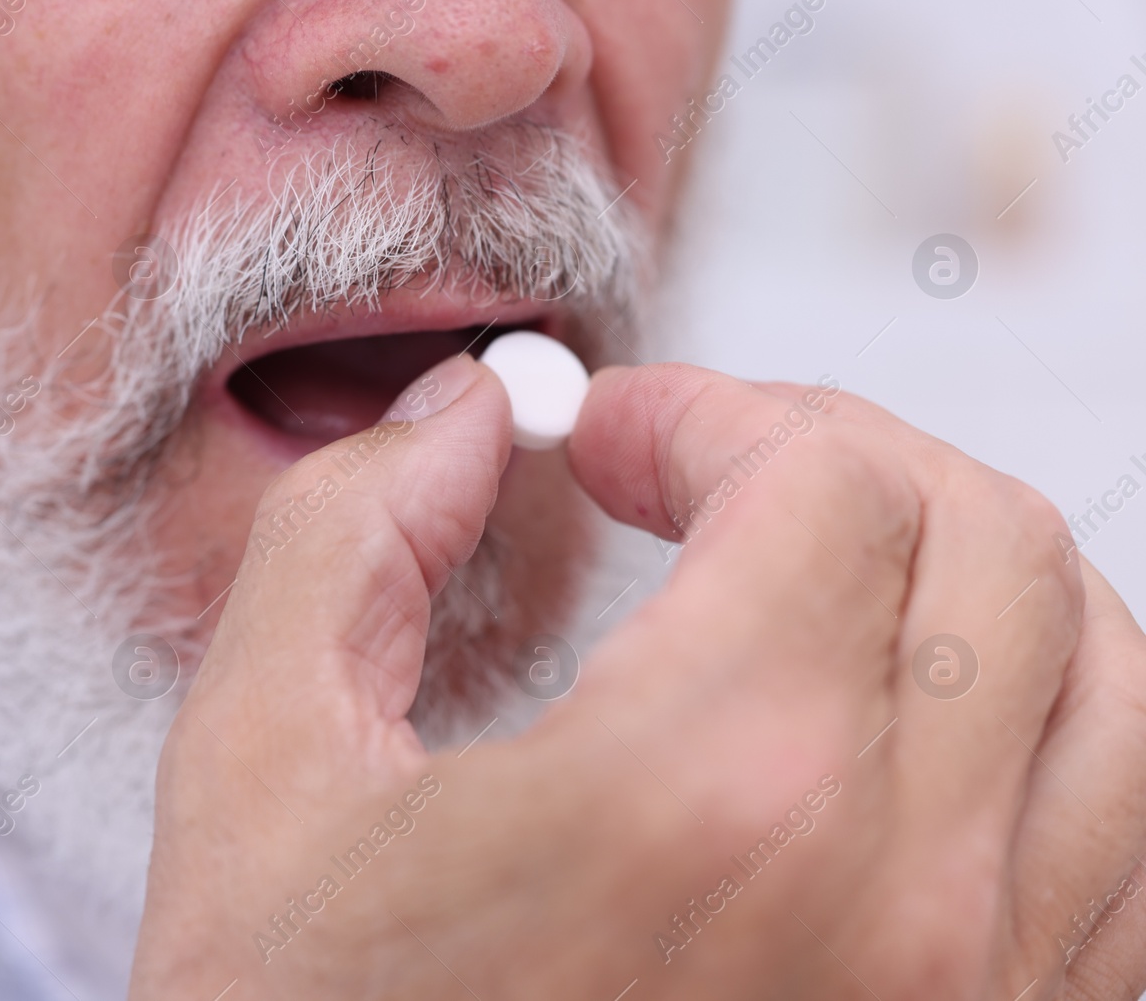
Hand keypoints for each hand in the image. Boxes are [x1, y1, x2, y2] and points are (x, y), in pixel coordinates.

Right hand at [128, 354, 1145, 999]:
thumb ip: (346, 538)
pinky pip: (1135, 848)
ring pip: (1108, 683)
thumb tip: (463, 418)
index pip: (827, 482)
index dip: (706, 411)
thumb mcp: (255, 776)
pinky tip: (925, 725)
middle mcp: (897, 901)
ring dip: (969, 574)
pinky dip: (1057, 733)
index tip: (616, 437)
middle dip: (836, 460)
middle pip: (988, 544)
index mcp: (707, 794)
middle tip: (709, 479)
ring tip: (830, 576)